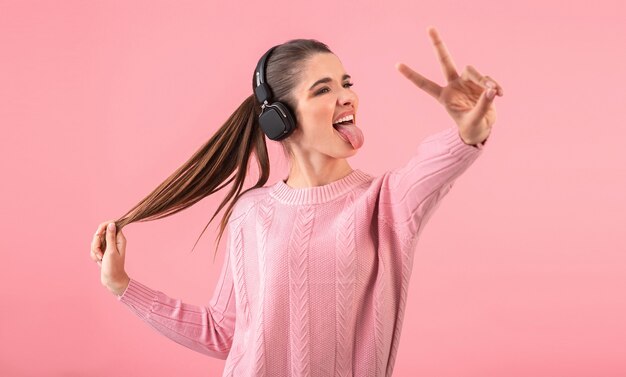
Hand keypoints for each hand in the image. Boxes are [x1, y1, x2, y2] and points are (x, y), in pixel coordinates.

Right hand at [90, 220, 129, 295]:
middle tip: (101, 253)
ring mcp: (107, 246)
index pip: (110, 224)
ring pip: (95, 241)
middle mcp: (114, 241)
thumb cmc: (113, 267)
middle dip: (96, 243)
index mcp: (119, 239)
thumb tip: (112, 223)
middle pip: (100, 233)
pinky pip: (94, 248)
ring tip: (101, 259)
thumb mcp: (111, 251)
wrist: (111, 280)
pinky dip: (94, 255)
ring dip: (95, 251)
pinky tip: (99, 262)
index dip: (102, 228)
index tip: (98, 235)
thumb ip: (110, 237)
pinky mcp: (102, 251)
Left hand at [395, 26, 502, 144]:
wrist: (481, 130)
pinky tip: (500, 94)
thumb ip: (482, 105)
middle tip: (430, 28)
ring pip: (473, 71)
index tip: (397, 65)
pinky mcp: (481, 83)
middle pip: (445, 61)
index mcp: (444, 96)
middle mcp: (454, 85)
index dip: (412, 75)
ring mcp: (467, 82)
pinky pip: (488, 80)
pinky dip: (494, 86)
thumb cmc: (472, 128)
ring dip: (484, 81)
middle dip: (438, 45)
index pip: (425, 84)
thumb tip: (492, 91)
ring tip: (494, 93)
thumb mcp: (474, 120)